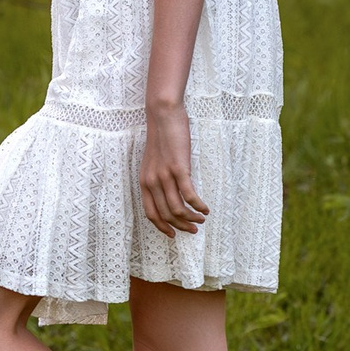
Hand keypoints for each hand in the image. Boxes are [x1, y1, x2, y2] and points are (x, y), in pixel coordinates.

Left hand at [139, 101, 209, 237]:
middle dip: (181, 226)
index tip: (173, 235)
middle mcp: (152, 182)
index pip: (150, 213)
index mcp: (144, 181)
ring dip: (191, 218)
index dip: (162, 227)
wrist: (163, 115)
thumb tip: (169, 194)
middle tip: (193, 229)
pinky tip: (205, 208)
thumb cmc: (161, 137)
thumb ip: (158, 178)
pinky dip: (198, 206)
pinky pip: (189, 195)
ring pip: (177, 209)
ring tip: (201, 219)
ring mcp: (164, 176)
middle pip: (166, 214)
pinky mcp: (179, 168)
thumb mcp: (154, 162)